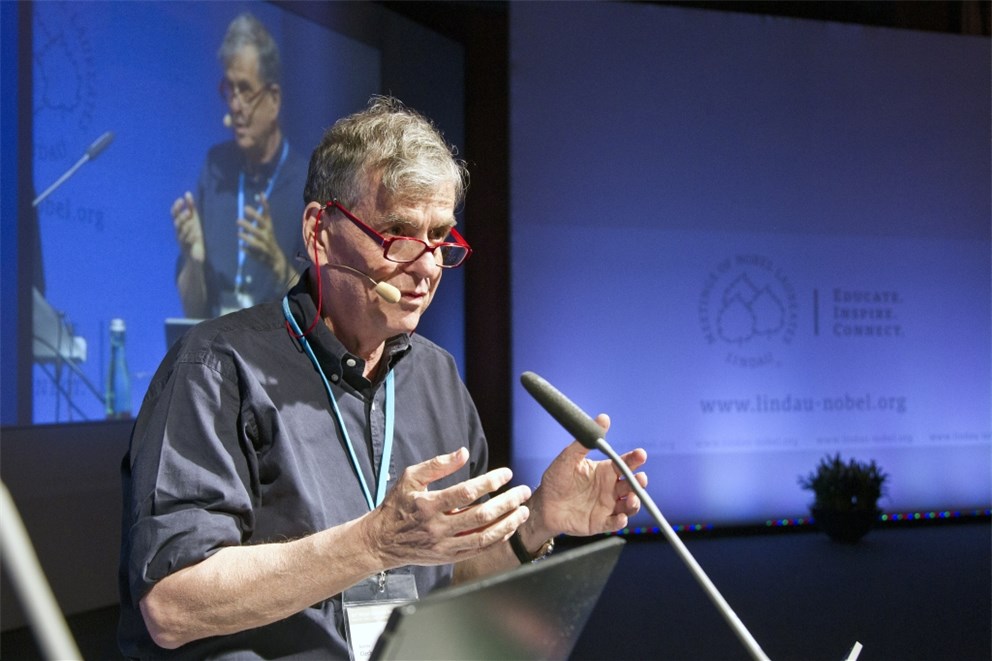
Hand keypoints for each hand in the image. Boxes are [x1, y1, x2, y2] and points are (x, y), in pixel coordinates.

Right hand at [171, 192, 203, 262]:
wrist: (195, 257)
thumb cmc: (195, 237)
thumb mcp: (194, 222)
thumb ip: (191, 209)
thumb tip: (187, 193)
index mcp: (180, 225)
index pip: (174, 215)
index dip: (176, 207)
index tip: (181, 200)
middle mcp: (179, 233)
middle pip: (177, 223)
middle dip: (181, 217)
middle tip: (187, 212)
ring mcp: (183, 241)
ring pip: (181, 233)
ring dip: (186, 226)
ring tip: (191, 221)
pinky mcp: (188, 249)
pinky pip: (188, 242)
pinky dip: (191, 237)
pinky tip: (196, 233)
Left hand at [239, 193, 293, 282]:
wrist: (276, 260)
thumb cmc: (268, 241)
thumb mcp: (266, 228)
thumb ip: (262, 215)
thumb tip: (259, 197)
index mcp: (269, 227)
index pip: (267, 214)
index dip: (264, 204)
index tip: (260, 194)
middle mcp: (268, 235)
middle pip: (262, 224)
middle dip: (254, 217)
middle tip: (244, 210)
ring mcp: (265, 245)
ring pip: (257, 240)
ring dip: (248, 236)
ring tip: (238, 233)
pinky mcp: (262, 255)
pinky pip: (254, 251)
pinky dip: (247, 249)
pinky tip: (241, 246)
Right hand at [363, 448, 532, 568]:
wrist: (381, 542)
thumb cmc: (397, 505)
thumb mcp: (410, 477)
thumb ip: (438, 464)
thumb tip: (463, 453)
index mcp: (428, 505)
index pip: (465, 492)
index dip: (489, 482)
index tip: (506, 474)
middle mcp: (437, 527)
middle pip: (480, 515)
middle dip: (507, 502)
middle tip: (523, 491)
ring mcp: (444, 545)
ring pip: (483, 536)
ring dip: (508, 523)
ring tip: (523, 511)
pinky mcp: (448, 557)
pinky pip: (479, 549)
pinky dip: (497, 539)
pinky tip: (508, 527)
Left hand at [527, 414, 647, 539]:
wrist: (543, 504)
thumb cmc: (556, 479)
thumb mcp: (568, 458)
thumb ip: (585, 441)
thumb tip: (603, 418)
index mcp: (605, 471)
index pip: (624, 464)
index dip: (634, 459)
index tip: (641, 454)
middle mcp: (610, 488)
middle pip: (632, 485)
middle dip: (639, 482)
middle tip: (639, 479)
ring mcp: (607, 506)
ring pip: (629, 505)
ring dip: (634, 503)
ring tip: (631, 499)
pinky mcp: (600, 522)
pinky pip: (614, 522)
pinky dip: (620, 521)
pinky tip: (620, 518)